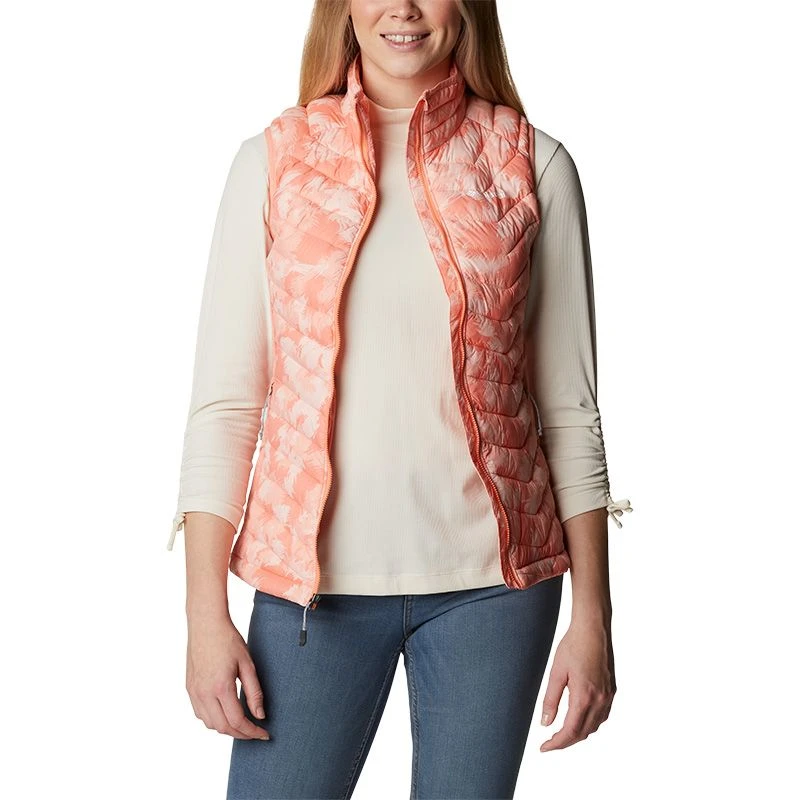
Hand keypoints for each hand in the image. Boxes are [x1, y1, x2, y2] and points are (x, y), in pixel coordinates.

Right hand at [185, 615, 269, 740]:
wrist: (206, 624)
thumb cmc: (228, 640)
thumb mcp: (247, 664)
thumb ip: (254, 692)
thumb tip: (260, 715)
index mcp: (220, 687)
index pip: (237, 721)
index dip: (252, 732)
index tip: (264, 734)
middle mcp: (204, 693)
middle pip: (222, 727)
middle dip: (241, 734)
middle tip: (256, 731)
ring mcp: (194, 692)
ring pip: (210, 724)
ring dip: (226, 728)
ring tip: (242, 723)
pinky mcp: (189, 688)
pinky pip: (200, 713)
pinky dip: (214, 720)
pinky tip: (225, 713)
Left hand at [538, 617, 615, 750]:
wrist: (593, 629)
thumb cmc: (573, 646)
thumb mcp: (556, 672)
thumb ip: (551, 699)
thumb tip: (545, 724)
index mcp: (585, 696)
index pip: (571, 731)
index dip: (556, 744)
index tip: (544, 748)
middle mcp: (600, 700)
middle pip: (583, 733)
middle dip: (566, 741)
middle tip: (549, 743)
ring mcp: (608, 696)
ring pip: (594, 726)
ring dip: (578, 734)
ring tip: (561, 733)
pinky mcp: (612, 690)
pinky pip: (602, 716)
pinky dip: (589, 723)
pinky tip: (579, 719)